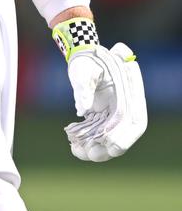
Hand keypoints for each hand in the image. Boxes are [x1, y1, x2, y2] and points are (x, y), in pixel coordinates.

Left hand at [65, 41, 146, 160]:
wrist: (82, 56)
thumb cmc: (86, 60)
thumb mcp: (85, 68)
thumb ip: (84, 86)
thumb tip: (82, 109)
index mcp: (129, 94)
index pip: (136, 121)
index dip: (126, 136)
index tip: (111, 146)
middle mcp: (125, 108)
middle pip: (123, 136)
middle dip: (108, 149)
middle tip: (90, 154)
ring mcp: (113, 115)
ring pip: (108, 140)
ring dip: (95, 150)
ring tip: (77, 152)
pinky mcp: (101, 119)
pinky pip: (97, 137)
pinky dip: (87, 144)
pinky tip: (74, 147)